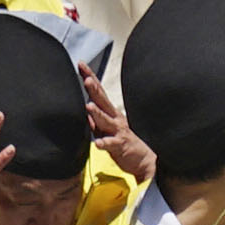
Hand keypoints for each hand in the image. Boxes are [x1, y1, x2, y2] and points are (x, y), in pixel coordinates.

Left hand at [78, 63, 158, 184]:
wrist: (144, 159)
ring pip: (106, 121)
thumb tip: (84, 108)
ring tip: (88, 106)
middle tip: (86, 78)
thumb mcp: (106, 128)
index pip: (98, 92)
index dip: (90, 78)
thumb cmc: (123, 142)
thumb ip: (96, 119)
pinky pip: (111, 144)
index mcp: (110, 113)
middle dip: (94, 89)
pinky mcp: (121, 146)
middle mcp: (115, 119)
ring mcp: (118, 131)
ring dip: (97, 114)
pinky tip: (97, 143)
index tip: (80, 64)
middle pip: (103, 101)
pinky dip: (104, 143)